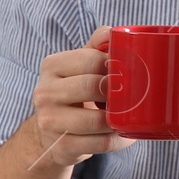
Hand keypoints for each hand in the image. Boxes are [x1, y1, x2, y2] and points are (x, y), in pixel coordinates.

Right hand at [27, 25, 135, 167]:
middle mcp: (44, 92)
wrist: (52, 131)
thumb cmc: (76, 90)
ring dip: (121, 119)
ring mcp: (49, 121)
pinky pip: (101, 143)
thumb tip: (115, 31)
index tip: (129, 71)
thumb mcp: (81, 64)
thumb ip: (97, 45)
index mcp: (52, 66)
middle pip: (91, 87)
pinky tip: (126, 133)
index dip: (116, 65)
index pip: (91, 59)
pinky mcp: (60, 147)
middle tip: (134, 93)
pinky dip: (119, 139)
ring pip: (97, 120)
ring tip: (133, 115)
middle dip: (118, 91)